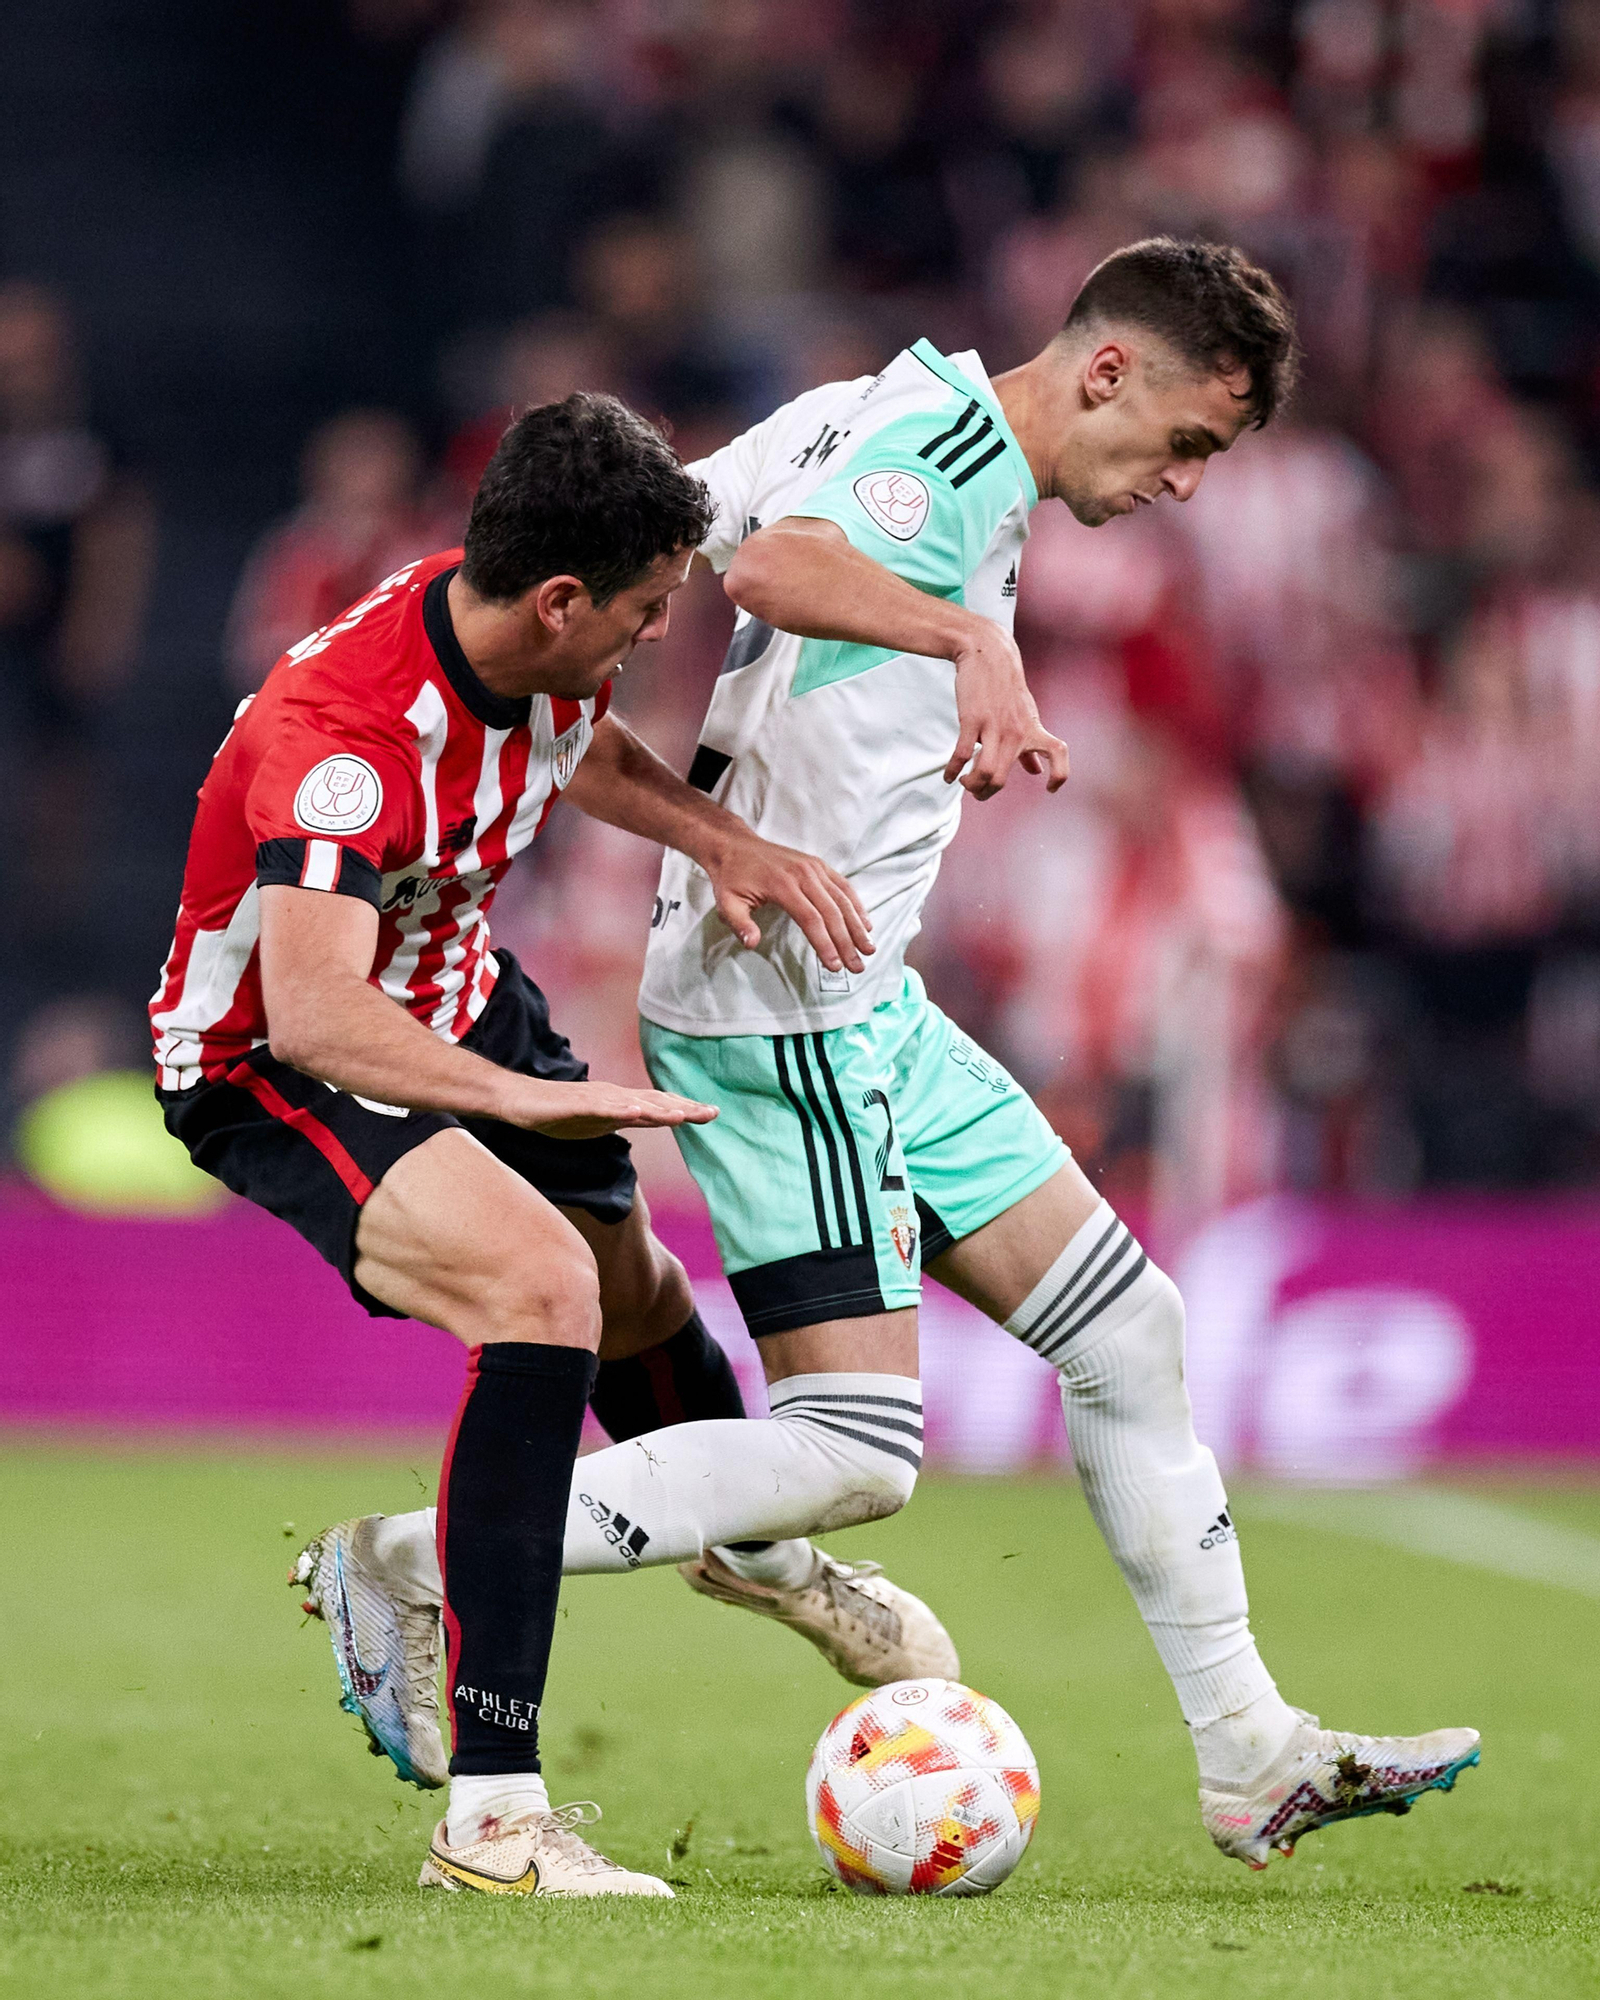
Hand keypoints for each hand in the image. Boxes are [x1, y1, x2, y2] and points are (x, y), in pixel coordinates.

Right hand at [500, 1077, 717, 1138]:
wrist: (519, 1101)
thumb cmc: (558, 1112)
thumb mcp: (599, 1122)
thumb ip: (623, 1120)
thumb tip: (648, 1119)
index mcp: (620, 1102)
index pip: (659, 1106)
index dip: (686, 1109)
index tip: (713, 1113)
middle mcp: (613, 1096)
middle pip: (654, 1102)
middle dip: (685, 1108)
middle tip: (713, 1112)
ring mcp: (595, 1099)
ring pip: (632, 1104)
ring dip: (659, 1109)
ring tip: (684, 1116)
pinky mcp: (575, 1105)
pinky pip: (600, 1108)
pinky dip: (619, 1110)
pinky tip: (635, 1113)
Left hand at [705, 830, 873, 973]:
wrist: (735, 845)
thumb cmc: (731, 877)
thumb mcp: (726, 902)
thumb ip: (739, 924)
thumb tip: (752, 944)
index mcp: (783, 885)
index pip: (811, 919)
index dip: (825, 944)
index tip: (834, 966)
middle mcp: (804, 874)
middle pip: (832, 912)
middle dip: (847, 942)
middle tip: (858, 966)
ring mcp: (814, 867)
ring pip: (842, 900)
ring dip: (858, 926)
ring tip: (869, 949)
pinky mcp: (818, 865)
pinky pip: (843, 886)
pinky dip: (857, 905)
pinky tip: (866, 924)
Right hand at [944, 622, 1069, 800]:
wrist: (988, 655)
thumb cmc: (1006, 689)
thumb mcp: (1026, 715)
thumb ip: (1031, 745)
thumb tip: (1036, 772)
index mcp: (1032, 730)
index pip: (1059, 754)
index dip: (1059, 775)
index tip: (1049, 789)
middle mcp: (1016, 732)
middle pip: (1001, 779)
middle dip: (986, 793)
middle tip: (977, 791)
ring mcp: (994, 726)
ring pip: (984, 772)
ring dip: (972, 785)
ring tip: (965, 782)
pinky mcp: (972, 720)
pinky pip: (961, 754)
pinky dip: (952, 770)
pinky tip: (948, 776)